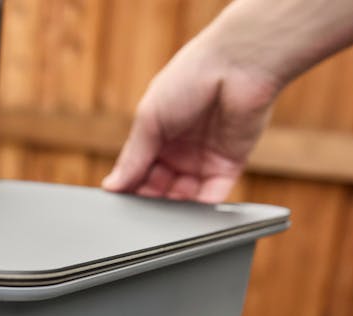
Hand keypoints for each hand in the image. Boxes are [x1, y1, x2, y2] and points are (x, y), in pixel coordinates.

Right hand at [102, 35, 279, 202]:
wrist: (240, 64)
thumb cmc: (192, 76)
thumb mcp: (149, 118)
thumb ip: (132, 157)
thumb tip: (112, 186)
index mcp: (156, 134)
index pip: (138, 171)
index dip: (130, 187)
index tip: (122, 203)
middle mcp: (179, 149)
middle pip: (159, 188)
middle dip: (151, 200)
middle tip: (144, 209)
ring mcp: (203, 159)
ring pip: (183, 197)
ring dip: (174, 208)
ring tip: (166, 213)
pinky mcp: (228, 166)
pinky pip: (212, 195)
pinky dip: (201, 208)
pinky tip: (189, 214)